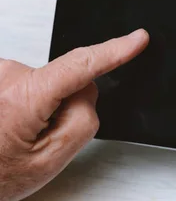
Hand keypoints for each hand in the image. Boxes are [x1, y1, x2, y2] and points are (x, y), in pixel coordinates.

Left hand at [0, 29, 148, 200]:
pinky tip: (8, 127)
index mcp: (23, 97)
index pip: (81, 65)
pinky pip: (28, 85)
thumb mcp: (48, 162)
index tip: (137, 38)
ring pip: (46, 84)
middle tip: (38, 140)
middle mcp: (6, 76)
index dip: (115, 50)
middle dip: (63, 107)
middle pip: (67, 80)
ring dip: (41, 108)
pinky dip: (26, 105)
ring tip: (15, 138)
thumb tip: (88, 91)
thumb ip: (82, 122)